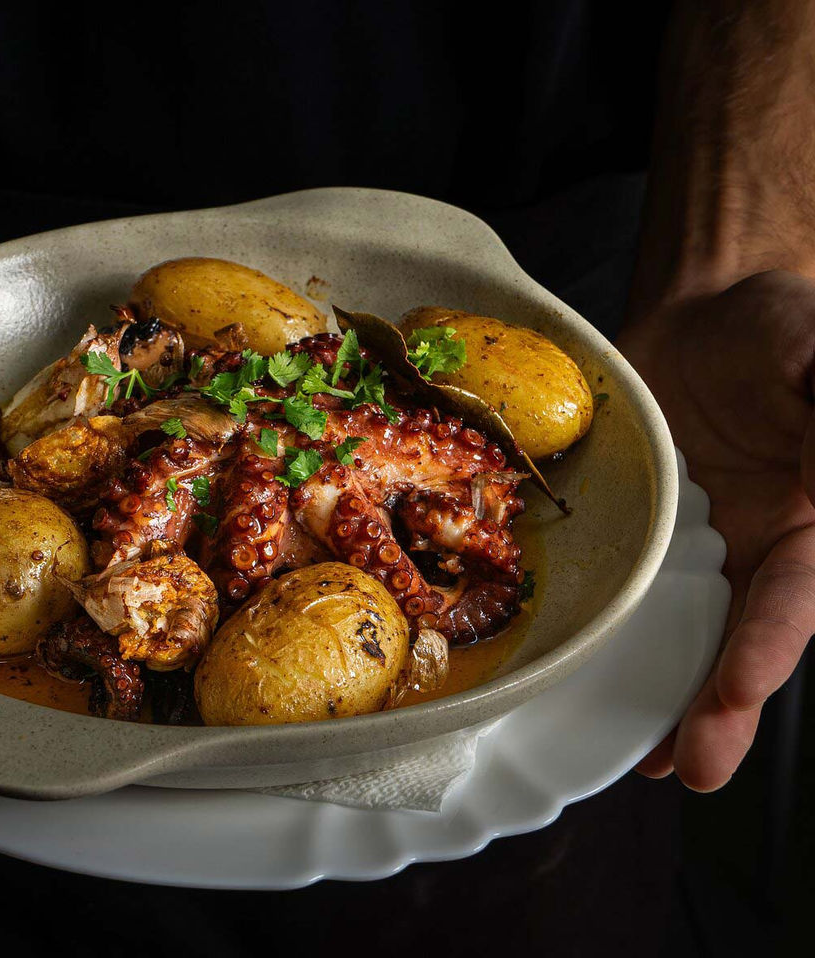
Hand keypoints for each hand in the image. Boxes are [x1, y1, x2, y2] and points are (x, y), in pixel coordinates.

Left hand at [619, 270, 814, 789]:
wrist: (702, 314)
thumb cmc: (778, 329)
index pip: (798, 596)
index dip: (768, 649)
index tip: (738, 695)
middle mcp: (761, 551)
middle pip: (745, 642)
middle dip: (720, 706)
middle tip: (691, 767)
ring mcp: (695, 551)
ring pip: (683, 636)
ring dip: (664, 698)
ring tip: (640, 759)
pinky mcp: (639, 538)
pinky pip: (621, 594)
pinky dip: (607, 642)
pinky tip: (578, 684)